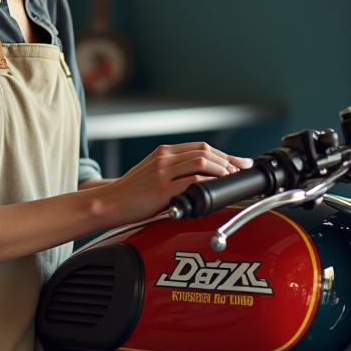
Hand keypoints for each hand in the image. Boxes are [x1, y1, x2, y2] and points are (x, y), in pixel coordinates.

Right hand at [94, 142, 253, 227]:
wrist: (108, 203)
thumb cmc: (131, 193)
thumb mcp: (152, 173)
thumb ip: (174, 170)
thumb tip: (202, 177)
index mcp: (164, 152)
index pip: (201, 147)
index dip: (224, 155)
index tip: (239, 163)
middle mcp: (164, 158)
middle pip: (205, 152)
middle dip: (228, 161)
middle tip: (241, 172)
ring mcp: (163, 172)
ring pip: (201, 162)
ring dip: (221, 170)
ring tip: (231, 180)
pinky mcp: (162, 188)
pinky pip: (192, 182)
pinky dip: (208, 184)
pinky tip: (215, 190)